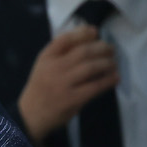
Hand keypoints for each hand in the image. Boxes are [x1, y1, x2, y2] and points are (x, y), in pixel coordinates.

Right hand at [18, 24, 118, 142]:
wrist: (31, 115)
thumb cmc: (41, 88)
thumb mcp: (44, 66)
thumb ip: (61, 52)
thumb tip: (90, 35)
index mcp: (46, 58)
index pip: (65, 39)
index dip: (83, 33)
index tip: (95, 31)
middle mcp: (54, 68)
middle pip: (83, 51)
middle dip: (102, 48)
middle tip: (111, 49)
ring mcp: (63, 84)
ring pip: (91, 67)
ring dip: (107, 63)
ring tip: (113, 63)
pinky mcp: (73, 99)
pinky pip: (96, 86)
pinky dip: (108, 80)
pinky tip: (115, 77)